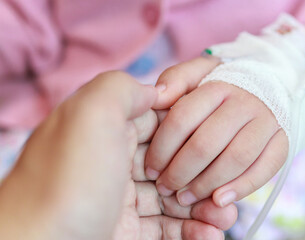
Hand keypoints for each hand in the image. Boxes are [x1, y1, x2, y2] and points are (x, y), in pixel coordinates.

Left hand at [0, 71, 236, 239]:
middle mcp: (115, 163)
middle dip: (206, 176)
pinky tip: (211, 233)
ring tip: (225, 218)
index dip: (195, 135)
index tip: (220, 146)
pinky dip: (193, 232)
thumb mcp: (90, 115)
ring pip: (176, 199)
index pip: (163, 125)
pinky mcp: (126, 233)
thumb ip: (122, 89)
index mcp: (108, 131)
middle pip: (175, 164)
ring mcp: (121, 200)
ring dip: (205, 207)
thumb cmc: (66, 183)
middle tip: (226, 193)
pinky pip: (167, 229)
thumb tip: (157, 90)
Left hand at [145, 57, 288, 206]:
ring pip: (236, 159)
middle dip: (181, 171)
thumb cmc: (221, 89)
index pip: (182, 119)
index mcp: (218, 86)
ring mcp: (267, 122)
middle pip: (207, 143)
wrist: (267, 88)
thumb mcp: (195, 75)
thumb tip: (157, 97)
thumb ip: (174, 81)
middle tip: (165, 188)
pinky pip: (265, 169)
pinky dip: (242, 188)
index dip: (162, 148)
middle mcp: (245, 102)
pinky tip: (220, 201)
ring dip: (207, 184)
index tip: (150, 169)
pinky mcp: (283, 142)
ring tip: (186, 199)